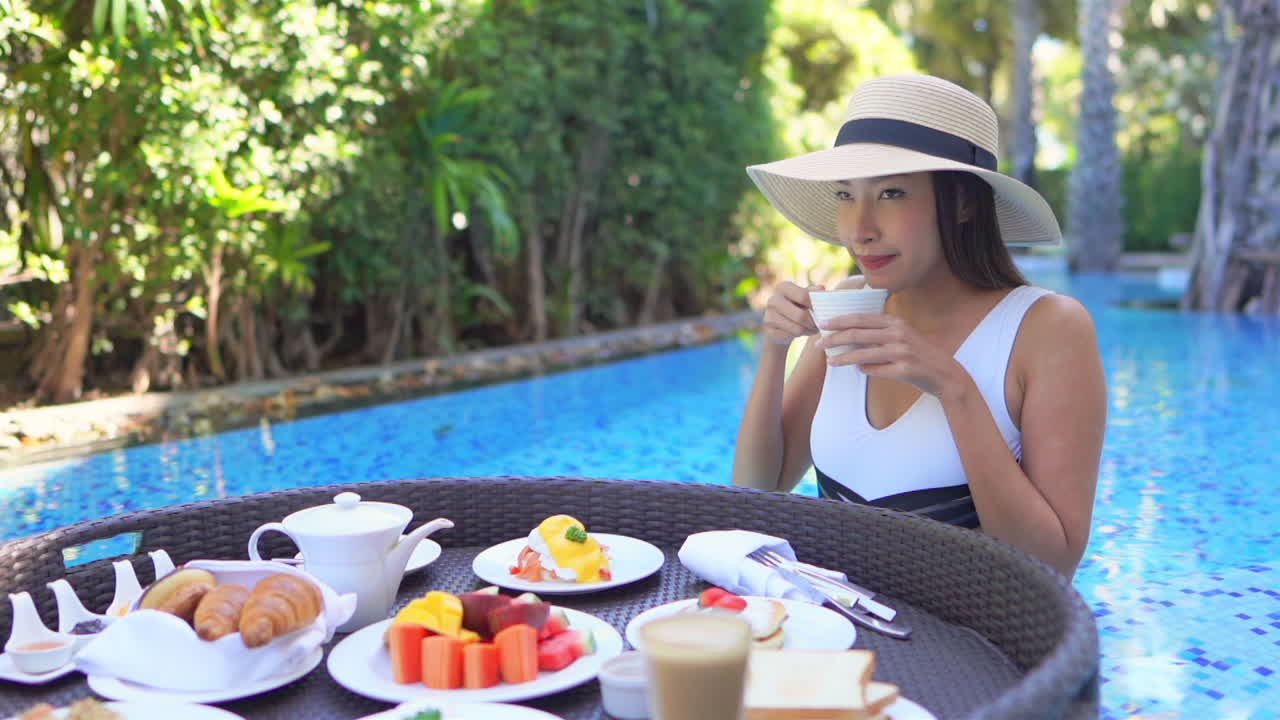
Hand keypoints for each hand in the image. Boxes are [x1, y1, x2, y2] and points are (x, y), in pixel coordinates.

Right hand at [761, 281, 822, 346]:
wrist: (780, 324)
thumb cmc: (798, 307)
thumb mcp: (806, 298)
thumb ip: (814, 293)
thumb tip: (821, 288)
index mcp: (783, 287)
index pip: (803, 296)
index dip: (816, 305)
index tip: (823, 311)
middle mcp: (773, 300)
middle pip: (801, 316)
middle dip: (814, 322)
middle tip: (820, 324)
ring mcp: (769, 316)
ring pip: (797, 329)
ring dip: (808, 330)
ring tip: (813, 328)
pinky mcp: (769, 331)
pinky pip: (791, 337)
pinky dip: (800, 336)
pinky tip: (802, 332)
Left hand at [817, 312, 963, 396]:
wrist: (945, 373)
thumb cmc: (919, 353)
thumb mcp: (902, 335)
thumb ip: (880, 332)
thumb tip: (851, 334)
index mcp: (895, 322)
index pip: (862, 319)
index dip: (840, 321)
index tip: (823, 324)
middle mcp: (898, 334)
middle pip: (859, 334)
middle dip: (835, 339)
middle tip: (818, 344)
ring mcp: (902, 352)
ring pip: (865, 354)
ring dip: (844, 358)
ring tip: (830, 362)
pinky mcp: (905, 370)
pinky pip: (878, 370)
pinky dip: (866, 370)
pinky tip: (859, 370)